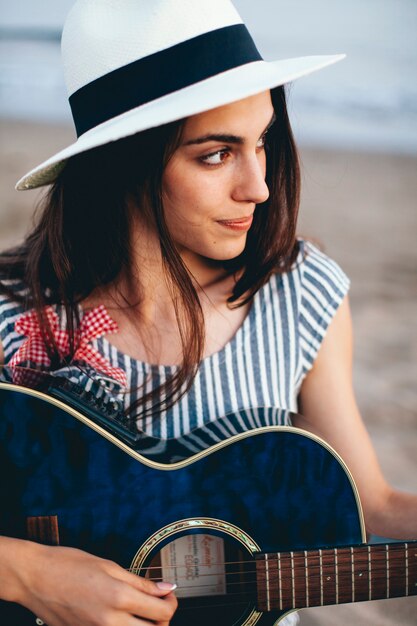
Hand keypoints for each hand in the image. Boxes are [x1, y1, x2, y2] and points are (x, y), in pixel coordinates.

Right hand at [16, 543, 177, 625]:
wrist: (35, 578)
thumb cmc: (69, 565)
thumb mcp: (109, 565)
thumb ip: (140, 583)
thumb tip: (166, 588)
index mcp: (119, 597)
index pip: (162, 612)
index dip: (172, 603)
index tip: (168, 594)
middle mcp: (110, 622)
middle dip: (162, 620)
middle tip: (158, 604)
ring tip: (141, 611)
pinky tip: (121, 616)